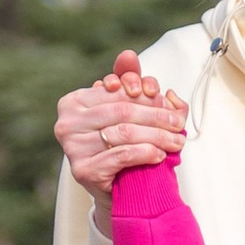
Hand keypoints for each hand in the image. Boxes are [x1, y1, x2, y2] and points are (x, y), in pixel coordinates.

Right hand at [56, 52, 187, 202]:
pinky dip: (145, 153)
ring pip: (124, 133)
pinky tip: (160, 156)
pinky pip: (121, 156)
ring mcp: (71, 147)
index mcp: (73, 102)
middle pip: (122, 112)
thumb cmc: (119, 144)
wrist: (113, 188)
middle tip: (178, 124)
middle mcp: (66, 123)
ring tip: (176, 141)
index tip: (166, 101)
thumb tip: (128, 56)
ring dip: (157, 136)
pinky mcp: (82, 170)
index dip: (144, 95)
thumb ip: (128, 81)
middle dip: (156, 116)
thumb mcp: (126, 110)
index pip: (116, 92)